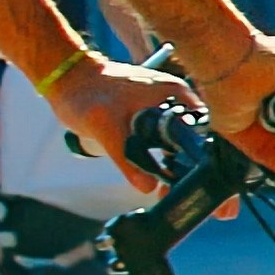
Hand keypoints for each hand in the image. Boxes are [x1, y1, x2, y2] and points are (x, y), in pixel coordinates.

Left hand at [44, 53, 200, 198]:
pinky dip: (163, 162)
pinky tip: (158, 180)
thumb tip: (148, 188)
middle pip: (195, 140)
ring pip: (180, 145)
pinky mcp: (150, 119)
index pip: (204, 128)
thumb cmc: (88, 93)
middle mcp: (176, 100)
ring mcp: (164, 110)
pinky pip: (164, 144)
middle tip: (186, 193)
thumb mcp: (107, 128)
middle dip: (192, 168)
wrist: (68, 81)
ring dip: (177, 167)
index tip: (203, 182)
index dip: (206, 158)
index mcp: (176, 93)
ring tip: (169, 190)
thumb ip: (127, 160)